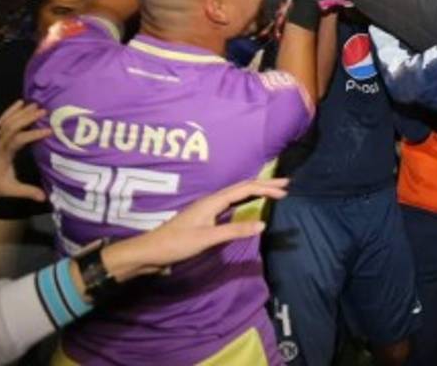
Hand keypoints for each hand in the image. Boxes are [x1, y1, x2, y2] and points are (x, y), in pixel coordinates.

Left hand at [0, 101, 50, 200]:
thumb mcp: (9, 189)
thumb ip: (27, 191)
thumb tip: (45, 197)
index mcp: (1, 155)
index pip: (17, 140)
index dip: (32, 134)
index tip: (49, 131)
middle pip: (10, 126)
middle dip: (27, 118)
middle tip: (44, 111)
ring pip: (5, 121)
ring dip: (20, 112)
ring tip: (36, 105)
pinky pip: (0, 120)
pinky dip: (9, 111)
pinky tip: (19, 103)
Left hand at [100, 178, 289, 281]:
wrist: (150, 251)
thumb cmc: (176, 244)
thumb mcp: (207, 238)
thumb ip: (235, 230)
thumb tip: (263, 224)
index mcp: (213, 201)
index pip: (245, 189)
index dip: (266, 188)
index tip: (285, 191)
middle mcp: (212, 200)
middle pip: (243, 187)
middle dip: (265, 184)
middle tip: (286, 184)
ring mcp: (208, 208)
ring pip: (237, 193)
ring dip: (256, 190)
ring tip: (272, 190)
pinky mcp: (205, 217)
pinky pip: (231, 202)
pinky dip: (246, 199)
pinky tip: (248, 204)